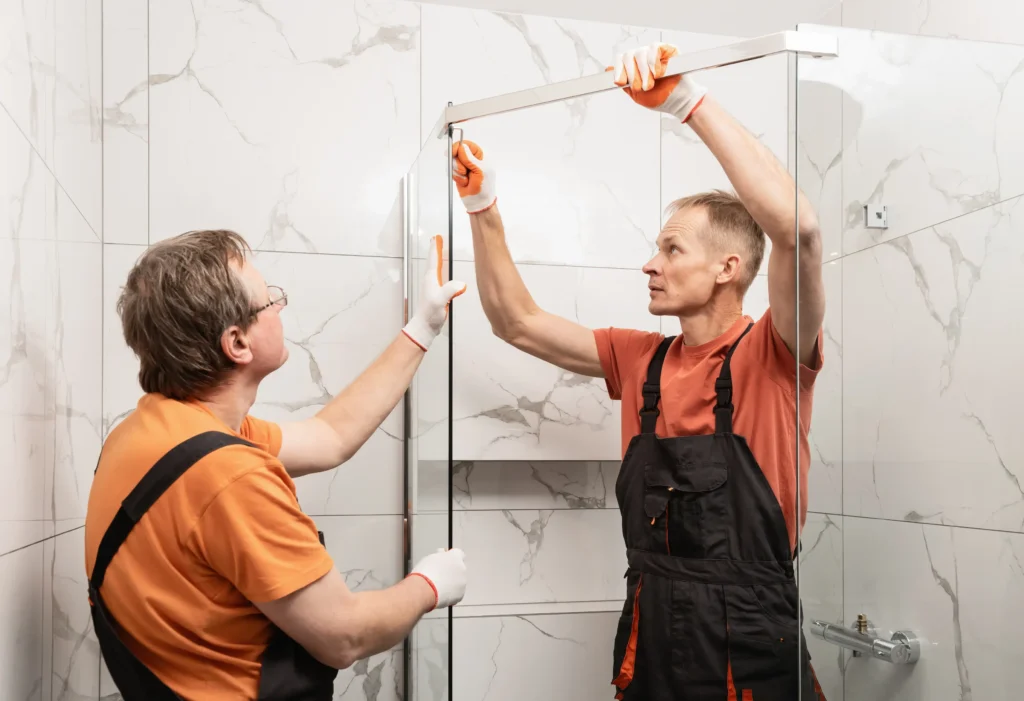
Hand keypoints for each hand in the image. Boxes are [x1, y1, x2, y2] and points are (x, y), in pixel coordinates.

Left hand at [402, 235, 465, 350]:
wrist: (425, 327)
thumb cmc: (430, 314)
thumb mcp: (441, 300)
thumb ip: (450, 290)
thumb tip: (461, 283)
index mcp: (431, 279)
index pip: (433, 259)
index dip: (435, 248)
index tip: (436, 237)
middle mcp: (430, 280)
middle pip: (433, 261)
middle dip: (435, 250)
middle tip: (437, 239)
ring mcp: (433, 287)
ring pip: (436, 268)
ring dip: (437, 258)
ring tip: (440, 251)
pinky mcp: (436, 293)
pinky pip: (439, 276)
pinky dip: (441, 269)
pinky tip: (444, 271)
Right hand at [408, 548, 467, 609]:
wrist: (425, 589)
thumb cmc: (425, 573)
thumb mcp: (431, 558)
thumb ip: (440, 556)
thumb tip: (442, 555)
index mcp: (455, 556)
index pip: (458, 553)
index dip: (451, 558)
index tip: (446, 561)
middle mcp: (462, 568)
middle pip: (459, 568)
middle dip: (451, 571)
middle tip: (439, 575)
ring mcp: (462, 582)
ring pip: (458, 582)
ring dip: (451, 583)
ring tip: (438, 587)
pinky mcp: (460, 594)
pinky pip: (457, 593)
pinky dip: (451, 594)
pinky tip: (440, 594)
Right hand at [451, 140, 496, 213]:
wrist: (478, 203)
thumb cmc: (484, 188)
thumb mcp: (480, 171)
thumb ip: (470, 159)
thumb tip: (462, 147)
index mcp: (480, 155)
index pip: (467, 144)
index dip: (458, 147)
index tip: (453, 153)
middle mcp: (471, 159)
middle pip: (457, 152)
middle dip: (459, 163)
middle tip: (465, 172)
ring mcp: (464, 166)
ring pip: (452, 161)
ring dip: (458, 172)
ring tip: (466, 179)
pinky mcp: (457, 173)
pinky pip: (451, 170)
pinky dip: (456, 177)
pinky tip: (463, 182)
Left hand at [609, 43, 707, 122]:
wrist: (676, 101)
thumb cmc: (659, 98)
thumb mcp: (636, 94)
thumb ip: (624, 82)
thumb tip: (608, 70)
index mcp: (633, 66)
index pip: (620, 60)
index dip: (618, 70)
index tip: (620, 82)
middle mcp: (642, 57)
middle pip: (628, 56)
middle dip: (632, 74)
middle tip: (640, 88)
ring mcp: (654, 53)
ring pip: (640, 53)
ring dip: (644, 72)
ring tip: (650, 84)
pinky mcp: (667, 49)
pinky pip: (654, 49)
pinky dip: (653, 62)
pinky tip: (657, 73)